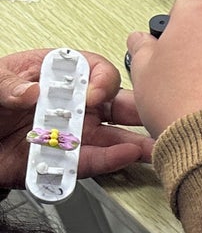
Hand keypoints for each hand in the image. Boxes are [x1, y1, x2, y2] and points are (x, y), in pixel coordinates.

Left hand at [0, 49, 151, 191]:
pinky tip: (125, 157)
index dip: (102, 81)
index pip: (95, 71)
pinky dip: (110, 161)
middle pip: (116, 104)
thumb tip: (31, 91)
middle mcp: (72, 105)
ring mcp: (73, 134)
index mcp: (57, 76)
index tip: (93, 95)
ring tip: (152, 146)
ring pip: (114, 137)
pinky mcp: (66, 161)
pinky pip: (92, 161)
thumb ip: (7, 84)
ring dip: (136, 142)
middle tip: (155, 117)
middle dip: (139, 111)